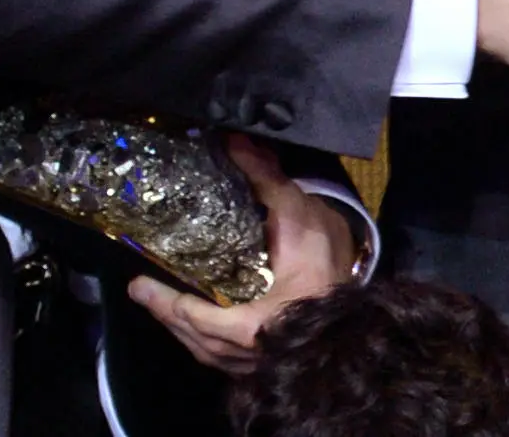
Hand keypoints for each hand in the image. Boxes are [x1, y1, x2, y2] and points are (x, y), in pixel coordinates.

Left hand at [125, 135, 353, 374]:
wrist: (369, 307)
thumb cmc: (327, 264)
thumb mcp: (296, 214)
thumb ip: (264, 180)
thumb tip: (234, 143)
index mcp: (250, 325)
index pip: (194, 317)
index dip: (164, 302)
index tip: (138, 284)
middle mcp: (250, 354)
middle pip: (195, 340)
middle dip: (165, 315)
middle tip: (141, 292)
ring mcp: (260, 365)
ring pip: (209, 353)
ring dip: (184, 330)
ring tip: (165, 306)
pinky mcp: (271, 364)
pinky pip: (226, 357)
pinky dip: (206, 340)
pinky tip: (201, 325)